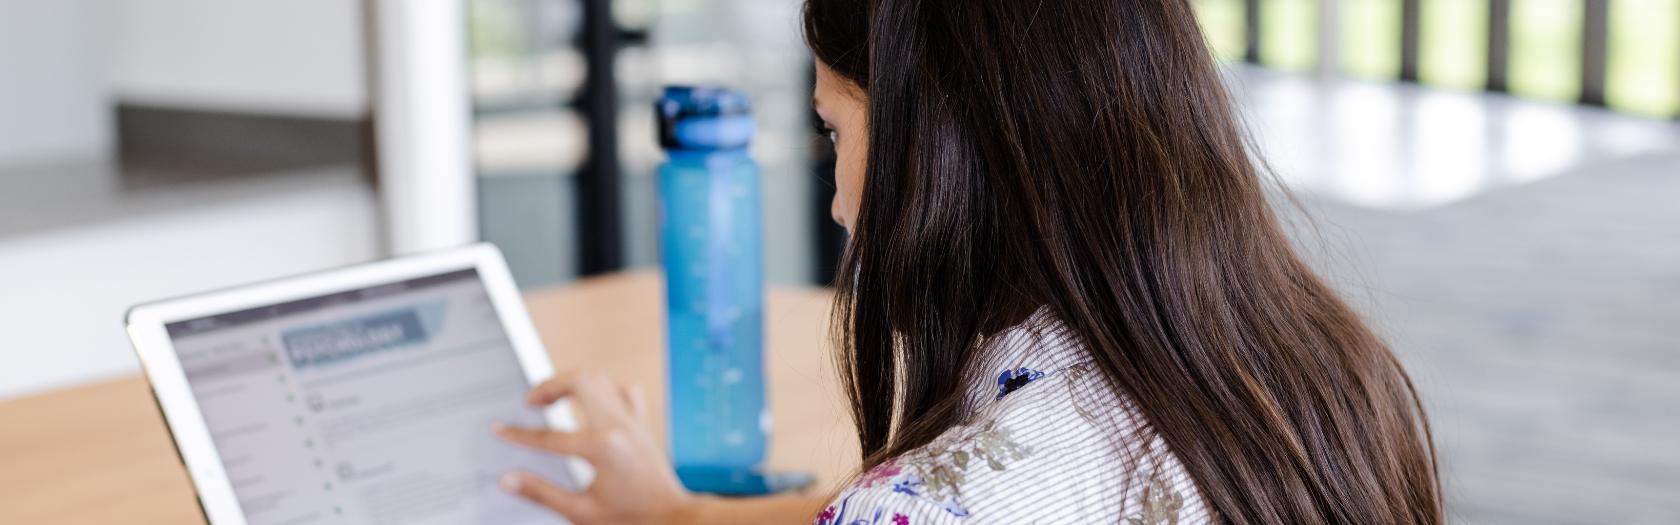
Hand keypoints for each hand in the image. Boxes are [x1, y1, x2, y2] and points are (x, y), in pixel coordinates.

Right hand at [494, 370, 698, 524]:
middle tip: (531, 402)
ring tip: (554, 397)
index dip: (518, 434)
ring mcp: (632, 421)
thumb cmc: (632, 518)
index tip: (499, 429)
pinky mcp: (641, 423)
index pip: (547, 436)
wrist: (672, 518)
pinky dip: (603, 390)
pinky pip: (622, 391)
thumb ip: (541, 492)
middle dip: (549, 385)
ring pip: (601, 378)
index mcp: (600, 447)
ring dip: (573, 381)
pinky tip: (591, 404)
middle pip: (579, 381)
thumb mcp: (580, 512)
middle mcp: (618, 426)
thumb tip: (509, 480)